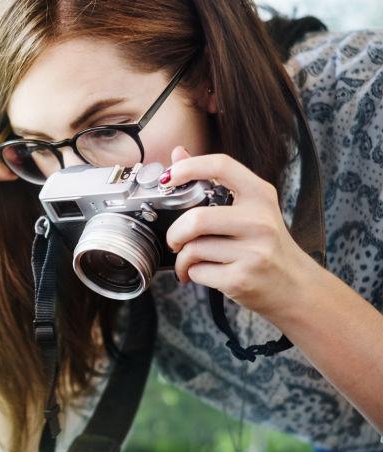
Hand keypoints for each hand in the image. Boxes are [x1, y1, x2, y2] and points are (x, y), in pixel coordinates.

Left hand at [164, 146, 311, 319]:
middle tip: (175, 241)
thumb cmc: (266, 246)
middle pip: (196, 219)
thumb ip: (214, 182)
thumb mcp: (251, 209)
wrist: (294, 287)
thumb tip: (178, 153)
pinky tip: (202, 275)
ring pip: (193, 250)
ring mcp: (252, 252)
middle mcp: (259, 221)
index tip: (169, 178)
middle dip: (175, 234)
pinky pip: (198, 272)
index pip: (222, 166)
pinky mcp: (241, 279)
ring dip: (182, 260)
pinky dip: (192, 275)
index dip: (189, 167)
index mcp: (261, 195)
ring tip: (189, 264)